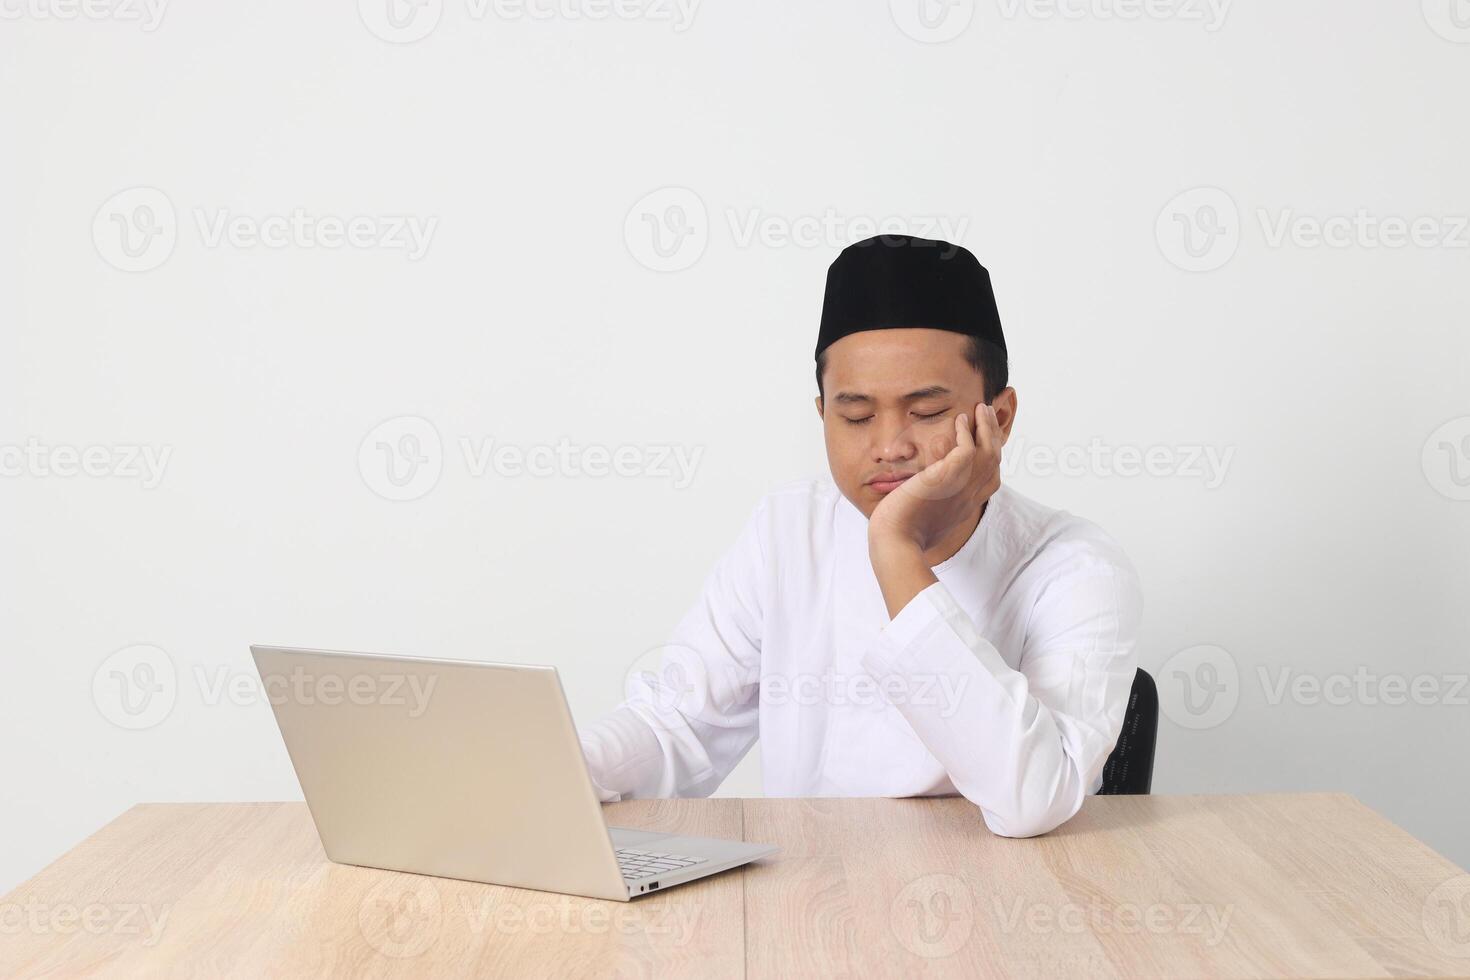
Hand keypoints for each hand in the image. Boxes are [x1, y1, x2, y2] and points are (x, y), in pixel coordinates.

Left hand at [868, 402, 1002, 555]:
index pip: (989, 480)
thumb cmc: (900, 538)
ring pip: (988, 450)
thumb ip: (928, 511)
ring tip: (981, 408)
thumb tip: (917, 508)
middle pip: (994, 461)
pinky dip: (966, 431)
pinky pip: (968, 447)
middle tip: (987, 415)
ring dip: (986, 426)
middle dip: (993, 436)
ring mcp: (963, 487)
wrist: (895, 542)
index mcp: (965, 508)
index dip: (990, 459)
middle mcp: (970, 497)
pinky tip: (959, 419)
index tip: (984, 443)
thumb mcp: (923, 524)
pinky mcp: (949, 476)